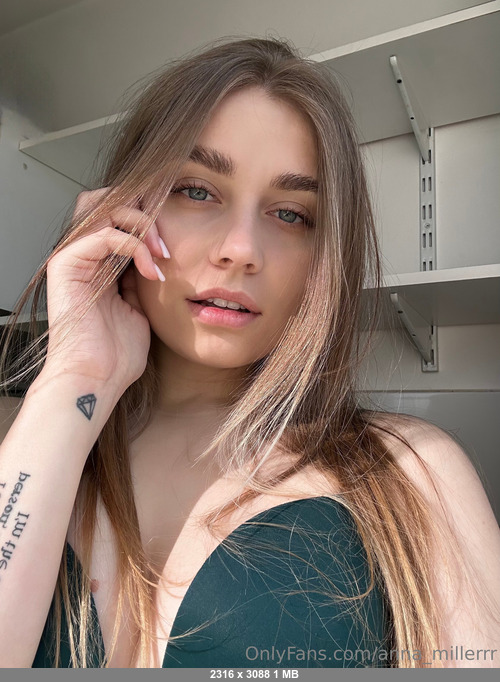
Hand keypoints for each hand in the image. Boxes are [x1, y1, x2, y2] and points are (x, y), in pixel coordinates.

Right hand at [41, 188, 168, 394]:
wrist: (98, 378)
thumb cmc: (118, 353)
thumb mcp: (142, 306)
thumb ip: (143, 277)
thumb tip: (159, 256)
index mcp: (99, 262)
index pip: (120, 216)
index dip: (149, 219)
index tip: (174, 244)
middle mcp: (83, 254)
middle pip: (108, 199)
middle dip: (143, 211)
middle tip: (165, 242)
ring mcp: (73, 257)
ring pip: (104, 207)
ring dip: (140, 223)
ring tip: (160, 252)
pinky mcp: (66, 265)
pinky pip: (103, 234)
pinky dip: (133, 245)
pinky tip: (151, 270)